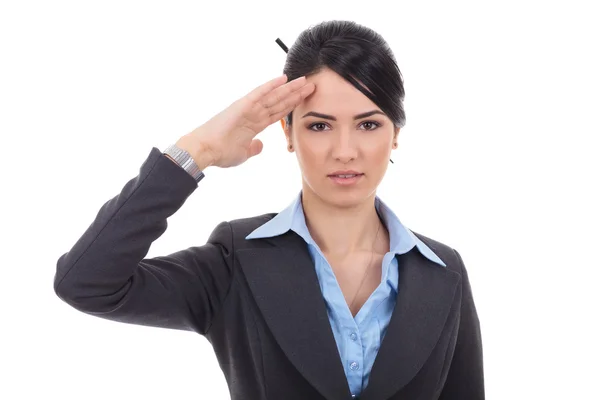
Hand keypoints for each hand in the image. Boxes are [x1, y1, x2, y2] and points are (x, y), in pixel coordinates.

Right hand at [177, 74, 314, 168]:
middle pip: (279, 102)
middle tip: (312, 86)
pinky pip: (259, 93)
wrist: (205, 150)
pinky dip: (271, 86)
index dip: (291, 105)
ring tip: (305, 81)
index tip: (304, 100)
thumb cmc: (220, 152)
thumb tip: (260, 145)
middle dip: (296, 94)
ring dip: (290, 89)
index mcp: (255, 124)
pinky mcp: (243, 105)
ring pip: (274, 96)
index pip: (278, 112)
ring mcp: (249, 108)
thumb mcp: (243, 153)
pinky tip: (283, 79)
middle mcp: (253, 113)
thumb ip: (254, 148)